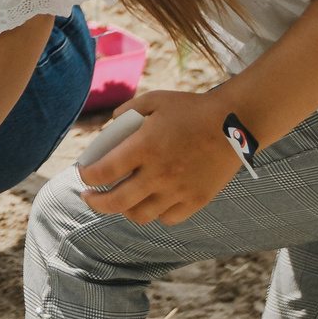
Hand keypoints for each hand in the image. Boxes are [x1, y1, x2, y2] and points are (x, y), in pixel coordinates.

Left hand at [76, 92, 244, 226]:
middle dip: (95, 202)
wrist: (234, 123)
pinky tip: (150, 202)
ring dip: (124, 209)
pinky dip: (155, 213)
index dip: (86, 176)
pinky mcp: (197, 200)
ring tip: (120, 200)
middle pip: (116, 202)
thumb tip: (108, 128)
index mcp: (145, 146)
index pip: (104, 171)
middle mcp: (159, 173)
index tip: (83, 174)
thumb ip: (127, 112)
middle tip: (88, 197)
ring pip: (140, 215)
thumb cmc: (192, 109)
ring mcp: (179, 190)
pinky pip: (167, 218)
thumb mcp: (155, 100)